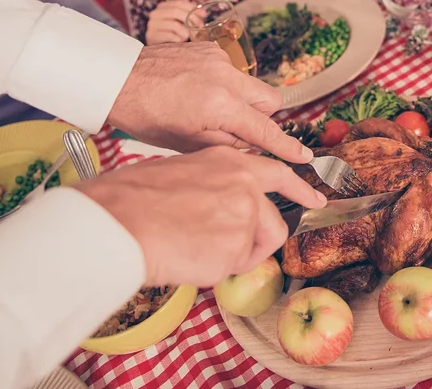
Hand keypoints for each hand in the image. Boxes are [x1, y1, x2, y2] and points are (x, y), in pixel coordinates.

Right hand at [77, 148, 325, 285]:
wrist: (118, 221)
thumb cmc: (130, 199)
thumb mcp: (177, 172)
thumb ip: (208, 184)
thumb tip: (211, 205)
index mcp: (228, 161)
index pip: (276, 172)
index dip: (298, 187)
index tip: (313, 196)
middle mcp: (244, 184)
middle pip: (276, 220)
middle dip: (269, 239)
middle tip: (260, 247)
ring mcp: (245, 215)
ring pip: (256, 247)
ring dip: (235, 257)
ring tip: (198, 253)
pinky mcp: (239, 245)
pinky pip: (234, 268)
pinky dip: (215, 270)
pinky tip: (188, 259)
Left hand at [108, 42, 312, 160]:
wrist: (117, 79)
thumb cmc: (145, 115)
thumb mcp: (187, 143)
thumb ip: (227, 144)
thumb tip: (252, 145)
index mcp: (221, 106)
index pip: (265, 130)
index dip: (286, 147)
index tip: (304, 156)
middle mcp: (226, 78)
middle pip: (270, 101)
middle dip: (261, 117)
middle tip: (236, 128)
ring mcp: (219, 59)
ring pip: (252, 85)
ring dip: (241, 100)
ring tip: (210, 108)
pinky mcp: (210, 48)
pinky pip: (232, 70)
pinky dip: (224, 84)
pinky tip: (198, 90)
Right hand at [145, 0, 200, 44]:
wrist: (159, 47)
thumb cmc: (172, 32)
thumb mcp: (182, 21)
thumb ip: (191, 14)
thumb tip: (203, 12)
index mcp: (163, 7)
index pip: (178, 3)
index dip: (192, 8)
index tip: (203, 15)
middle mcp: (155, 13)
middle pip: (175, 12)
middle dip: (191, 18)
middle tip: (200, 26)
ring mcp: (152, 24)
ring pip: (173, 24)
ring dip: (185, 31)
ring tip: (188, 36)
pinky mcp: (151, 35)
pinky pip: (169, 35)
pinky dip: (178, 38)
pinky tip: (180, 41)